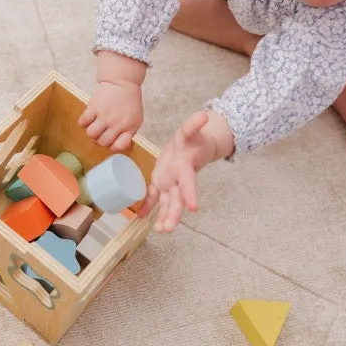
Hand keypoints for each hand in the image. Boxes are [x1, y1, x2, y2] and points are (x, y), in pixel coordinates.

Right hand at [78, 80, 142, 151]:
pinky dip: (83, 122)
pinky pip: (83, 122)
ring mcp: (104, 115)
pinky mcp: (93, 107)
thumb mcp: (136, 120)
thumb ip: (127, 135)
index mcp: (128, 127)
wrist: (122, 82)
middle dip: (100, 139)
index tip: (111, 140)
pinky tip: (89, 118)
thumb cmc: (129, 102)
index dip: (112, 146)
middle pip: (101, 142)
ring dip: (91, 132)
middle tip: (101, 132)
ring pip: (91, 134)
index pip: (117, 147)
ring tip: (94, 126)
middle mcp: (116, 123)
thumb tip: (115, 147)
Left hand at [138, 110, 233, 232]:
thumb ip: (194, 125)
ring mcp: (170, 183)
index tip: (193, 208)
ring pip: (168, 202)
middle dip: (173, 214)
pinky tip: (141, 217)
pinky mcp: (162, 183)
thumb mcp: (191, 131)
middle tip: (168, 228)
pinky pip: (155, 197)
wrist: (193, 146)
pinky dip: (147, 206)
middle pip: (177, 199)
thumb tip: (204, 115)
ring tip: (161, 230)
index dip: (190, 194)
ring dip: (164, 216)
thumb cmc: (192, 140)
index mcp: (185, 168)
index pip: (188, 182)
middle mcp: (178, 179)